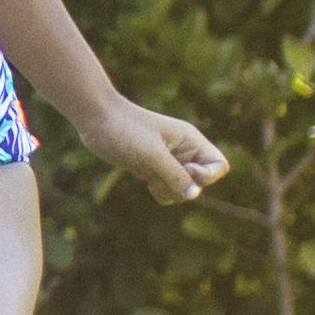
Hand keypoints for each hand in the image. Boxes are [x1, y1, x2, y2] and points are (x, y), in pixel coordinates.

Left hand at [85, 96, 229, 205]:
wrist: (95, 119)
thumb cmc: (125, 129)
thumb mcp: (152, 153)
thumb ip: (175, 175)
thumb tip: (194, 195)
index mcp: (192, 140)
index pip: (219, 166)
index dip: (206, 176)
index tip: (185, 169)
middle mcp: (184, 152)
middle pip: (200, 183)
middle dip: (182, 187)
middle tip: (160, 175)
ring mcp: (169, 161)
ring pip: (183, 190)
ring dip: (170, 191)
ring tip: (150, 177)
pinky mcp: (153, 169)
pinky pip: (168, 191)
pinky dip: (160, 192)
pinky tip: (146, 180)